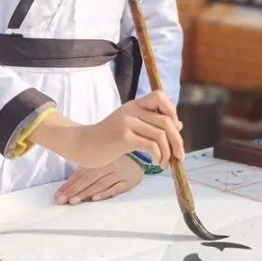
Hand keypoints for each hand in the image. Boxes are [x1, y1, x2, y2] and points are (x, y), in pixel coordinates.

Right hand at [30, 90, 183, 168]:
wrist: (82, 145)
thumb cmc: (107, 138)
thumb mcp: (130, 126)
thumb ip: (151, 124)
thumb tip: (179, 124)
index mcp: (134, 105)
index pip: (160, 96)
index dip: (172, 111)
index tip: (175, 129)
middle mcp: (132, 110)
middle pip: (166, 120)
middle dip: (177, 140)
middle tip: (179, 156)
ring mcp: (127, 122)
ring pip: (161, 134)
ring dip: (169, 151)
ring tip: (165, 163)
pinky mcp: (123, 137)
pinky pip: (151, 145)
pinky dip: (159, 155)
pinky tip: (156, 162)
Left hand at [54, 155, 144, 204]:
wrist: (139, 159)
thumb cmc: (113, 163)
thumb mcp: (97, 164)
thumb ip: (81, 174)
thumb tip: (63, 190)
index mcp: (99, 159)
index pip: (81, 173)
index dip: (69, 185)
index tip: (58, 196)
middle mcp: (109, 165)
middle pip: (89, 179)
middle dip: (74, 190)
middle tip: (63, 200)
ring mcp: (119, 173)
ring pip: (101, 184)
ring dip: (86, 193)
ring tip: (74, 201)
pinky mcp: (128, 182)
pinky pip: (116, 188)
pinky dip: (105, 193)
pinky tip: (95, 198)